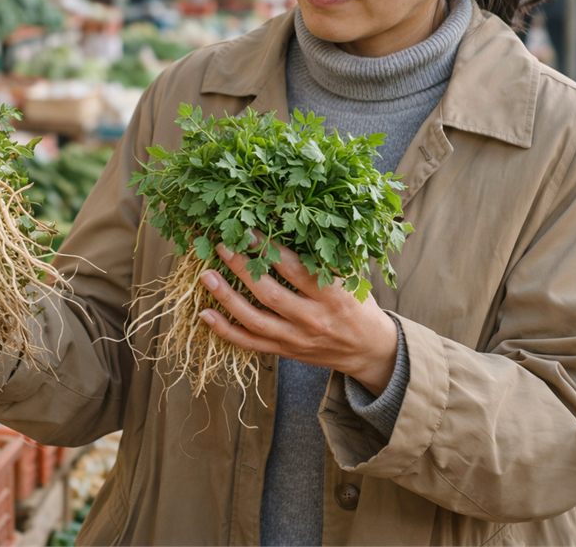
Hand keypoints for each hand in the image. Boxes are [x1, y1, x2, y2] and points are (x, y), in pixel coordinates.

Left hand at [198, 237, 397, 394]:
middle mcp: (312, 319)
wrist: (369, 350)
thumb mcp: (353, 278)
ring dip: (226, 298)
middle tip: (221, 245)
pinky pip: (250, 344)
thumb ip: (326, 256)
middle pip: (269, 293)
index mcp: (333, 296)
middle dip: (242, 268)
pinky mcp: (284, 352)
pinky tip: (205, 315)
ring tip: (206, 276)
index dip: (269, 249)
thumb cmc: (359, 305)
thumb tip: (291, 224)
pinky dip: (225, 331)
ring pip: (254, 320)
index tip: (247, 230)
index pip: (295, 269)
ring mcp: (295, 338)